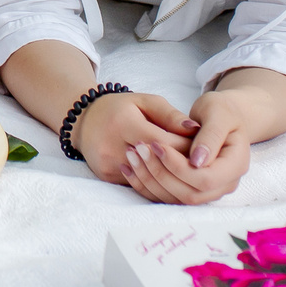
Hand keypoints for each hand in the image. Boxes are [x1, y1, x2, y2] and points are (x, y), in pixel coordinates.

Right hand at [67, 92, 197, 193]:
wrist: (84, 121)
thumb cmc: (120, 108)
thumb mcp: (145, 102)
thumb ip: (170, 116)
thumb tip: (195, 129)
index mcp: (124, 123)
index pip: (163, 142)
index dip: (186, 147)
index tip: (201, 148)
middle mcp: (112, 146)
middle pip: (157, 162)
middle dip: (181, 163)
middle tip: (198, 161)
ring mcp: (108, 164)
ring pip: (148, 178)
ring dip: (170, 174)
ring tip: (185, 167)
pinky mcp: (106, 176)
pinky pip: (138, 184)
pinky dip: (155, 180)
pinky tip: (166, 173)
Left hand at [127, 89, 255, 204]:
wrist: (222, 117)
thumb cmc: (221, 111)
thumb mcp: (218, 113)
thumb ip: (210, 136)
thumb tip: (196, 162)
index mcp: (236, 165)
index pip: (205, 179)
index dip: (179, 166)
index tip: (157, 145)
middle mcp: (225, 184)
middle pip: (190, 194)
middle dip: (161, 174)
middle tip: (138, 150)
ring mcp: (209, 191)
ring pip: (177, 199)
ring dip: (151, 181)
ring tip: (131, 157)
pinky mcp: (192, 190)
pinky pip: (168, 197)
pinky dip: (147, 186)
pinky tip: (129, 169)